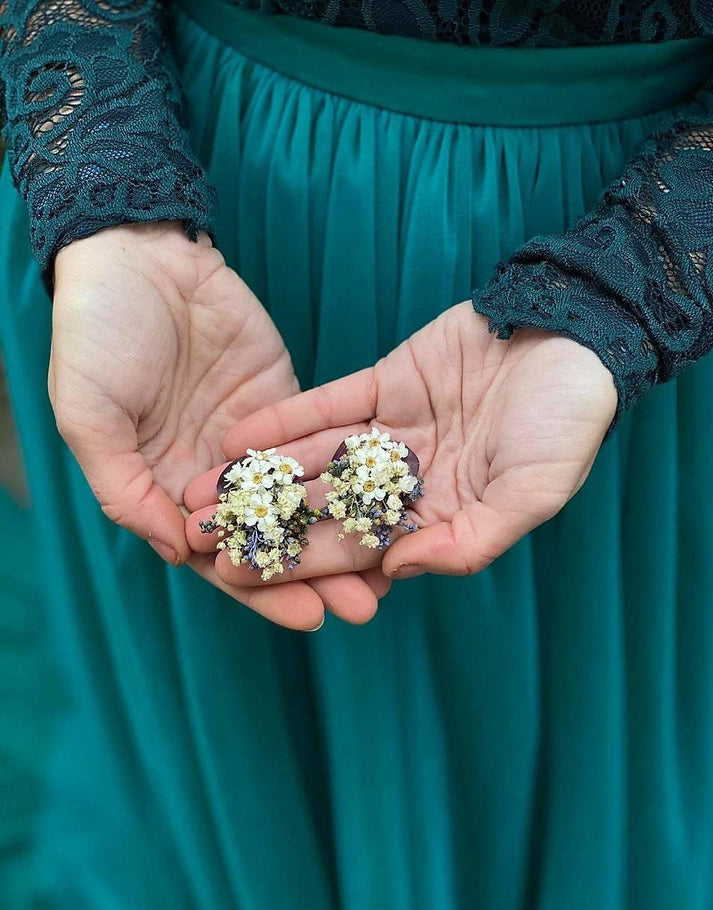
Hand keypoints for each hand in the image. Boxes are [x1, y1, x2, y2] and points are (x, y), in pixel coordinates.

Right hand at [50, 220, 385, 629]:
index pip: (220, 556)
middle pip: (272, 538)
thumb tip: (177, 552)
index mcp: (165, 490)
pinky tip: (387, 502)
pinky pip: (320, 447)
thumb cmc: (96, 336)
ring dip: (343, 533)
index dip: (263, 588)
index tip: (309, 617)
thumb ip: (125, 488)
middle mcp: (211, 477)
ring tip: (391, 569)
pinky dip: (349, 477)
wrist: (136, 256)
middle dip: (318, 574)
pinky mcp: (285, 404)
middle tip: (366, 607)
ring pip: (304, 500)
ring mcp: (252, 442)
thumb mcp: (89, 416)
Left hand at [184, 300, 615, 602]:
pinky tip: (241, 438)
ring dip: (260, 475)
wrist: (575, 336)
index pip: (359, 550)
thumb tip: (396, 571)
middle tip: (202, 538)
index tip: (243, 577)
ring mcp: (393, 431)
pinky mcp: (385, 382)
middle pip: (324, 509)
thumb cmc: (566, 423)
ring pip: (315, 459)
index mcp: (440, 517)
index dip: (299, 565)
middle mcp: (408, 480)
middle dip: (264, 525)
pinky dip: (287, 420)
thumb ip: (467, 541)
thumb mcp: (532, 494)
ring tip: (200, 490)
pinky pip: (329, 405)